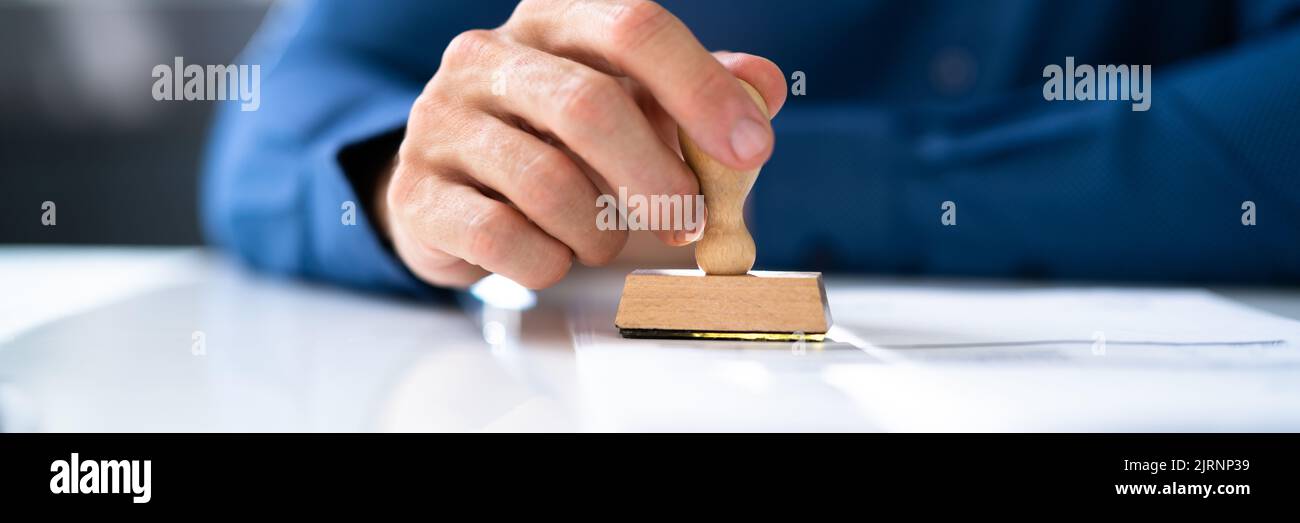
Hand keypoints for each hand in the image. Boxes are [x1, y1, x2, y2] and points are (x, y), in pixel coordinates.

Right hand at [380, 0, 787, 288]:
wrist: (456, 191)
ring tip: (602, 240)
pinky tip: (552, 254)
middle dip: (657, 178)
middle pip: (589, 106)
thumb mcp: (637, 107)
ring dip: (599, 232)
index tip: (751, 150)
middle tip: (689, 225)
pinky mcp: (417, 191)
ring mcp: (443, 120)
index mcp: (553, 19)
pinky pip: (502, 237)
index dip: (700, 90)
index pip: (633, 28)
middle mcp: (488, 56)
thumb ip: (702, 96)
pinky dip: (548, 263)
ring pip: (547, 183)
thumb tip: (763, 89)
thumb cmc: (561, 145)